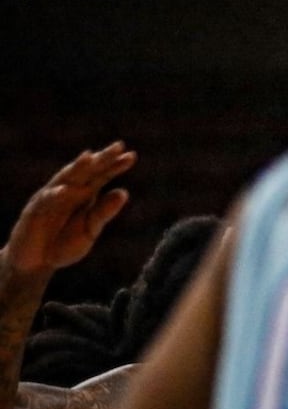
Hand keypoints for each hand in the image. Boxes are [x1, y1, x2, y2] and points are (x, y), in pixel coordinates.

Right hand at [5, 145, 135, 276]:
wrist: (37, 262)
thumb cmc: (65, 243)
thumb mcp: (90, 230)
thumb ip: (104, 212)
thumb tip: (124, 192)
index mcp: (85, 195)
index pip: (102, 176)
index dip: (115, 165)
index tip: (132, 156)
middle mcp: (69, 192)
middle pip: (86, 171)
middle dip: (101, 159)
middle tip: (118, 146)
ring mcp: (50, 199)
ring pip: (65, 180)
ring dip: (77, 168)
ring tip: (91, 157)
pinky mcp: (34, 211)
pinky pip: (45, 201)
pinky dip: (54, 195)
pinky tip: (65, 191)